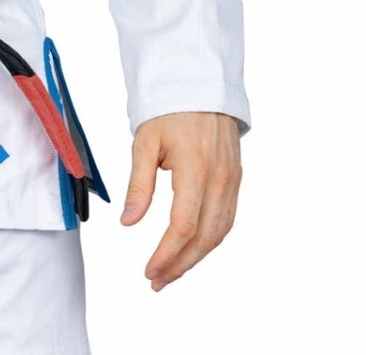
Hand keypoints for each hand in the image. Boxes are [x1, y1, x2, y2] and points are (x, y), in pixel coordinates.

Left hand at [120, 110, 241, 290]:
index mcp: (196, 169)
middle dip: (180, 264)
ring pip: (219, 233)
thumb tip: (129, 222)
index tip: (149, 271)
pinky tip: (193, 249)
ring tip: (171, 272)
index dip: (167, 254)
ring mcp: (232, 181)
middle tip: (157, 281)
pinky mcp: (236, 180)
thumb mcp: (145, 142)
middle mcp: (220, 180)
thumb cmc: (169, 110)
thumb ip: (139, 184)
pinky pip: (226, 219)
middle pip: (205, 238)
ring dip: (196, 258)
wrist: (200, 84)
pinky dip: (210, 240)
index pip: (184, 226)